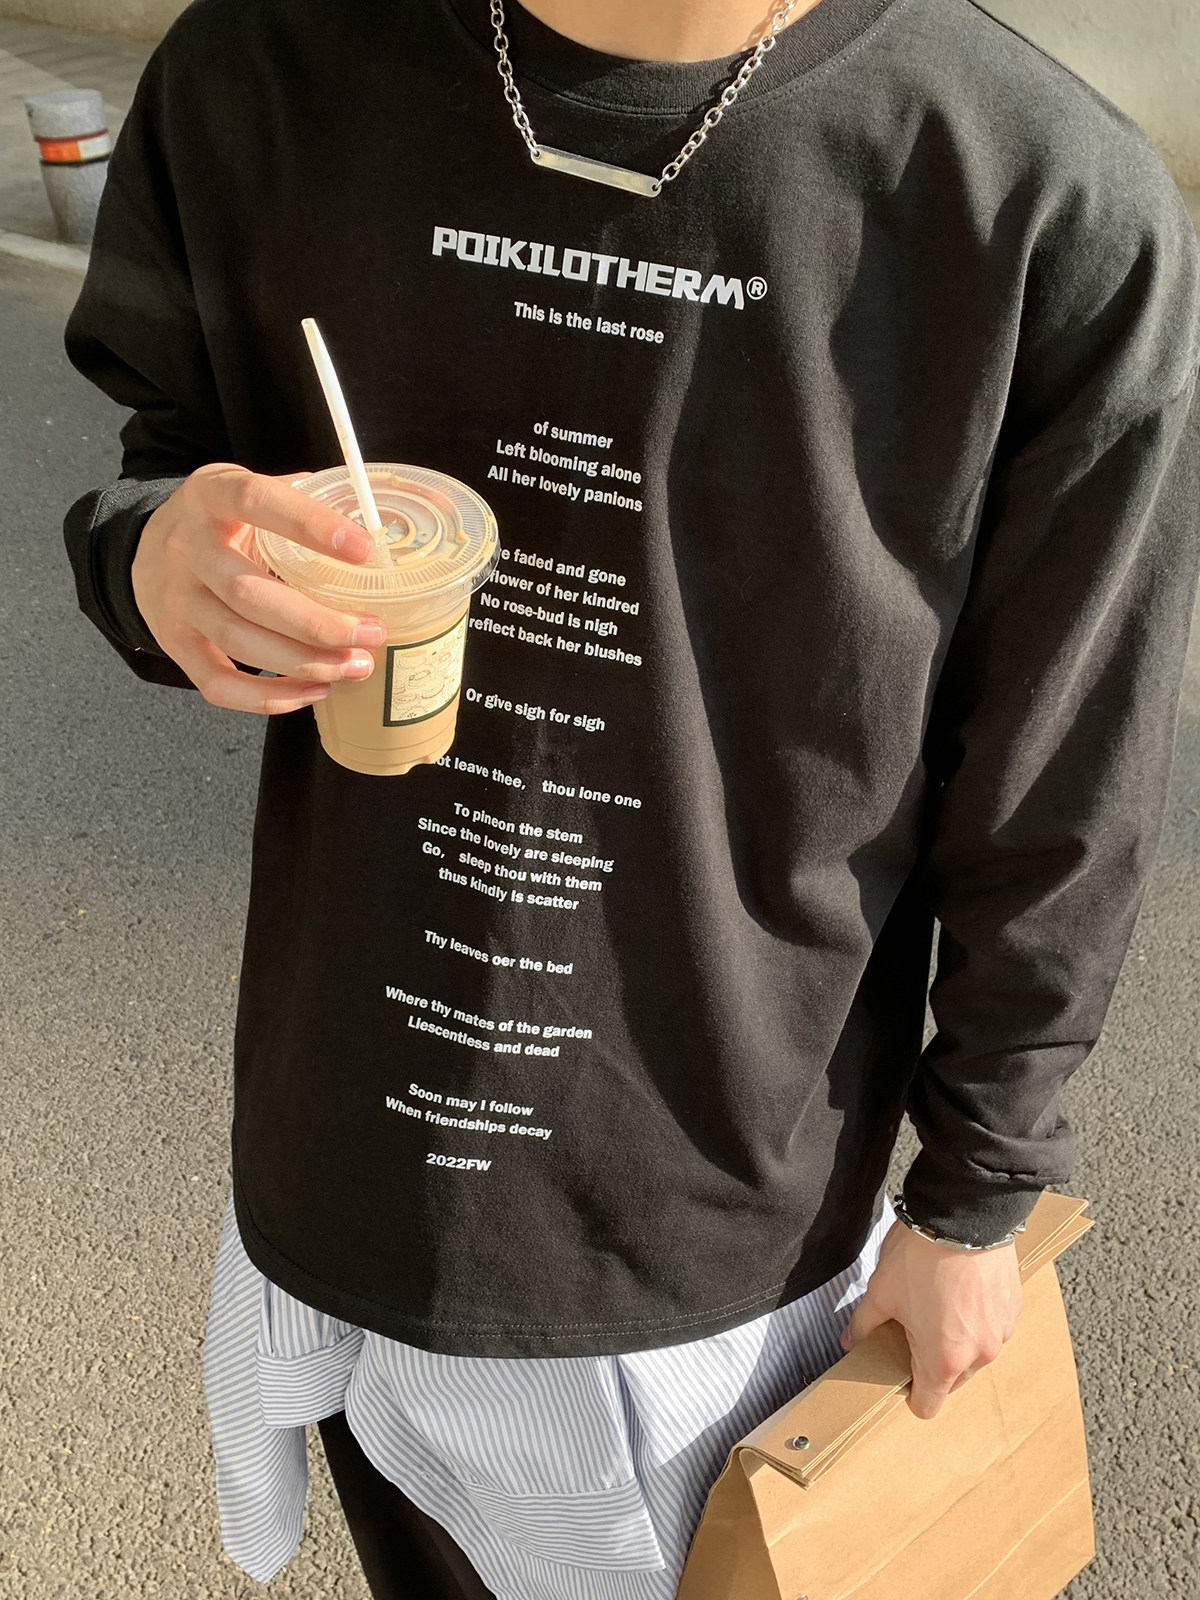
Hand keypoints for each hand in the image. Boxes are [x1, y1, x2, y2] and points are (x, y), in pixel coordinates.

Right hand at [131, 462, 385, 714]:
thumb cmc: (223, 521)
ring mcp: (175, 599)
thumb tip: (378, 516)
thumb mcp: (251, 489)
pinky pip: (217, 683)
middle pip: (249, 593)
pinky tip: (313, 692)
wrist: (146, 548)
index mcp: (212, 494)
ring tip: (355, 666)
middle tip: (372, 633)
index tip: (365, 551)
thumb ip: (305, 499)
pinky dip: (267, 697)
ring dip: (303, 662)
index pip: (257, 502)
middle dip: (318, 622)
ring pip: (238, 640)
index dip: (311, 525)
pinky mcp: (173, 643)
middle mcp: (185, 547)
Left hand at [840, 1217, 1022, 1419]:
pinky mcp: (1014, 1307)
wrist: (961, 1214)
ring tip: (938, 1302)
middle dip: (933, 1361)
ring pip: (975, 1352)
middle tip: (914, 1327)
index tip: (902, 1373)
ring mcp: (1001, 1331)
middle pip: (952, 1379)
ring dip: (958, 1338)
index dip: (911, 1393)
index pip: (928, 1405)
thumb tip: (850, 1340)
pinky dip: (978, 1316)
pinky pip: (993, 1325)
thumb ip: (864, 1324)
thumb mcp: (881, 1291)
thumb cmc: (920, 1256)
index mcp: (942, 1360)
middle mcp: (979, 1354)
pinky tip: (960, 1288)